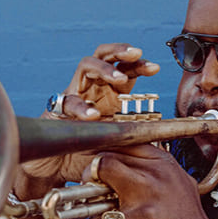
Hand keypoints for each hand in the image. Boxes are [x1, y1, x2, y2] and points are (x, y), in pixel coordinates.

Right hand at [15, 44, 160, 197]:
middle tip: (136, 53)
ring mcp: (74, 94)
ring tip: (119, 79)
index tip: (155, 68)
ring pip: (86, 66)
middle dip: (121, 51)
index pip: (125, 69)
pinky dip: (81, 108)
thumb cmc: (89, 150)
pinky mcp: (56, 109)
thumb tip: (161, 134)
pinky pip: (68, 102)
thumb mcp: (118, 140)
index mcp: (109, 92)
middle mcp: (92, 87)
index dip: (139, 65)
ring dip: (104, 69)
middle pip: (104, 55)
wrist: (56, 167)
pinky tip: (93, 115)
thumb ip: (134, 133)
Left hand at [62, 144, 217, 218]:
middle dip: (88, 168)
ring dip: (83, 187)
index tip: (81, 155)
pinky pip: (103, 217)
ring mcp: (151, 191)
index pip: (123, 139)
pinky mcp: (144, 217)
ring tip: (72, 203)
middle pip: (109, 151)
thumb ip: (151, 174)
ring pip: (103, 169)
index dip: (99, 146)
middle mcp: (157, 170)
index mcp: (163, 160)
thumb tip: (122, 166)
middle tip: (81, 185)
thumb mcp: (173, 187)